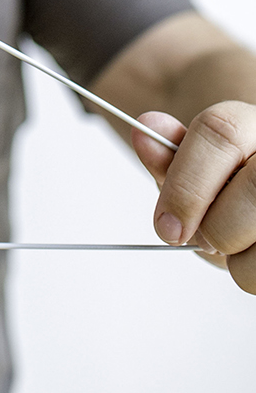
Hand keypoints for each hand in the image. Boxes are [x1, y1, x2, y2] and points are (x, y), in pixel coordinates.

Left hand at [132, 103, 255, 292]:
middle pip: (252, 189)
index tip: (167, 227)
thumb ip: (169, 156)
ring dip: (238, 257)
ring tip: (234, 242)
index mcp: (249, 122)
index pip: (219, 133)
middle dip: (217, 226)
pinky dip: (250, 271)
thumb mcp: (192, 167)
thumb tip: (146, 132)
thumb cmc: (220, 182)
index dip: (186, 183)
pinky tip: (251, 252)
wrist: (247, 191)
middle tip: (202, 238)